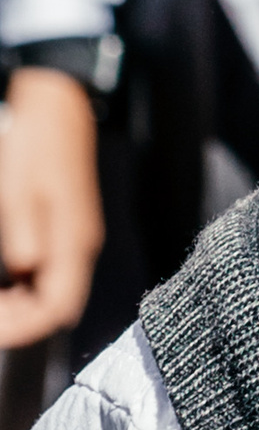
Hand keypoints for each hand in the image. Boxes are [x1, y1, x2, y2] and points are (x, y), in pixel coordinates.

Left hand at [0, 70, 103, 351]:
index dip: (23, 329)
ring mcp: (76, 232)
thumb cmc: (35, 141)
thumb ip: (22, 240)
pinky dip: (26, 283)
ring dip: (22, 304)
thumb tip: (23, 274)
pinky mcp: (66, 221)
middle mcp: (81, 243)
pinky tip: (6, 279)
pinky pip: (50, 268)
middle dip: (21, 321)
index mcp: (72, 240)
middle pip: (58, 305)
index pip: (57, 308)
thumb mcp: (17, 192)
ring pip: (54, 288)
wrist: (56, 100)